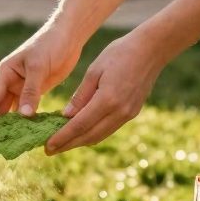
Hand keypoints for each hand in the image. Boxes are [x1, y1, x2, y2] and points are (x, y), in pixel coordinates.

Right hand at [0, 24, 80, 135]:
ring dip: (11, 124)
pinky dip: (27, 120)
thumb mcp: (38, 67)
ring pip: (14, 109)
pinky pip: (29, 108)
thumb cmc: (50, 45)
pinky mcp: (37, 89)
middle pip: (0, 107)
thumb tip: (24, 115)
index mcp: (6, 73)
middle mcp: (12, 81)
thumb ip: (31, 91)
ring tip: (8, 143)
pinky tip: (27, 132)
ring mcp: (24, 86)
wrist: (68, 36)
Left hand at [45, 29, 166, 154]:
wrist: (152, 50)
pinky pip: (109, 129)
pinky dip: (93, 133)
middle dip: (68, 145)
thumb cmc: (120, 53)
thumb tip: (65, 117)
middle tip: (49, 151)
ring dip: (80, 142)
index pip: (79, 125)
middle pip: (89, 136)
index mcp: (107, 100)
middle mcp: (119, 112)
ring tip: (62, 144)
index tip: (47, 146)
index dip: (62, 138)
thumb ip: (80, 96)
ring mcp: (128, 114)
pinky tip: (81, 132)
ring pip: (100, 136)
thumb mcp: (94, 71)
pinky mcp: (132, 113)